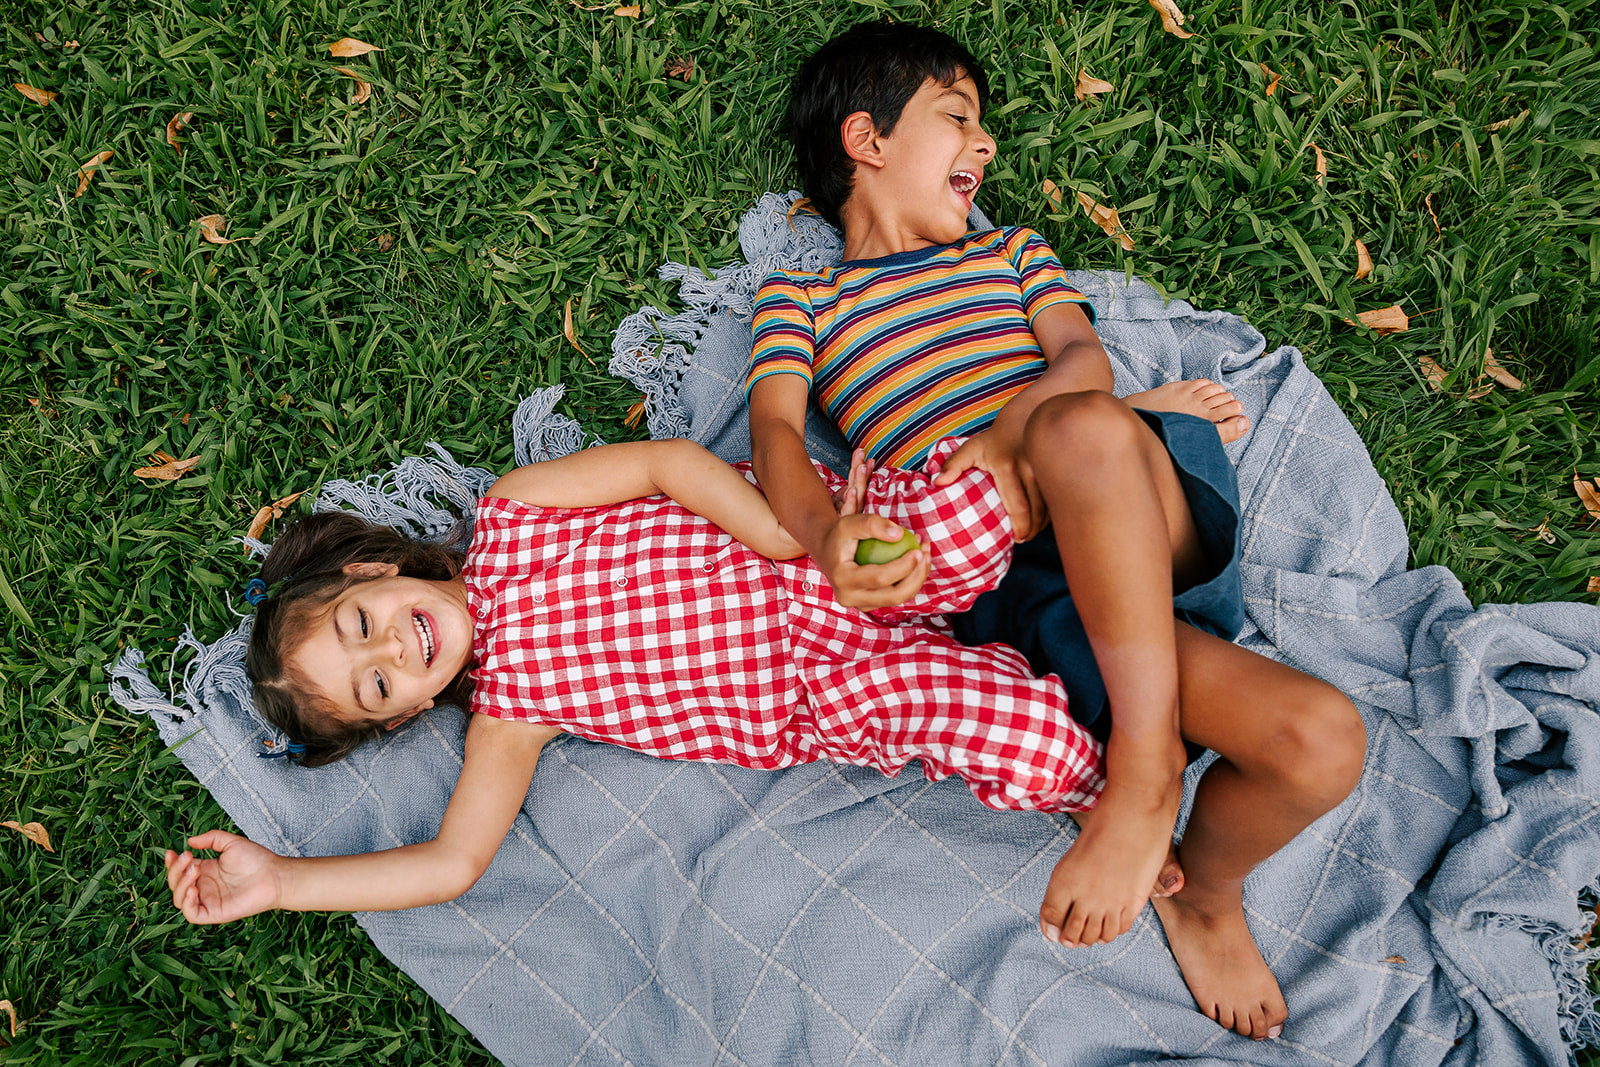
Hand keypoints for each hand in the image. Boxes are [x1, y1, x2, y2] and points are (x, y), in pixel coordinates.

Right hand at [165, 830, 283, 924]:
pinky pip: (192, 914)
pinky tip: (194, 889)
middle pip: (176, 884)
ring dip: (180, 884)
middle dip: (176, 870)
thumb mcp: (231, 843)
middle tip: (187, 857)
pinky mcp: (214, 913)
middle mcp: (204, 887)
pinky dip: (187, 903)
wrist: (274, 875)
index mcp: (206, 871)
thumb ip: (211, 839)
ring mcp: (208, 901)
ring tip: (195, 869)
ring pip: (179, 899)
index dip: (172, 863)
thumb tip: (190, 841)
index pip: (180, 870)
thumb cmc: (257, 859)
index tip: (171, 852)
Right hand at [816, 450, 928, 608]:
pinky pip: (895, 596)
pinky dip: (910, 581)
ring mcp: (860, 605)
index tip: (918, 549)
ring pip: (897, 599)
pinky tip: (919, 562)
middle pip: (893, 596)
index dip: (903, 566)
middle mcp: (850, 598)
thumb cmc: (839, 534)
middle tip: (926, 554)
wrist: (826, 550)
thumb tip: (899, 534)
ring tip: (926, 555)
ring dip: (917, 579)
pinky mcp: (869, 604)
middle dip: (916, 577)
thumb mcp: (850, 522)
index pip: (879, 578)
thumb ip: (872, 524)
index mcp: (842, 580)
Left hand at [931, 428, 1046, 540]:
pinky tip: (1041, 519)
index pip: (1018, 506)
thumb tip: (937, 483)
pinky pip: (1055, 498)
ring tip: (1031, 533)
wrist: (1022, 419)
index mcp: (1007, 467)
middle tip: (1023, 539)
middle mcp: (1030, 469)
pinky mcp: (1054, 470)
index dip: (1020, 527)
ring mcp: (1045, 470)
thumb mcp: (970, 449)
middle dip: (1032, 531)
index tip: (1016, 538)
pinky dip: (1050, 512)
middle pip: (1037, 511)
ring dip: (1042, 523)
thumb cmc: (993, 440)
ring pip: (1049, 506)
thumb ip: (953, 464)